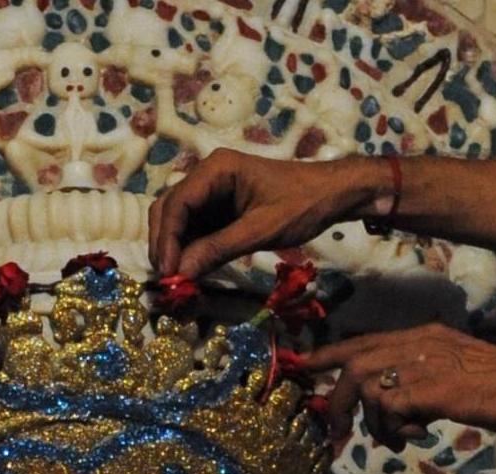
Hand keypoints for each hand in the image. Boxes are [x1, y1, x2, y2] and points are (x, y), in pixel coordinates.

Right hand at [149, 151, 389, 276]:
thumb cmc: (302, 204)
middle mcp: (207, 177)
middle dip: (163, 245)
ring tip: (177, 281)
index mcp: (216, 169)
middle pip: (168, 210)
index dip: (166, 240)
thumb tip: (182, 273)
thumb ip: (219, 249)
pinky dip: (188, 250)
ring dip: (173, 250)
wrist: (331, 195)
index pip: (176, 204)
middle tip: (167, 281)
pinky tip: (190, 272)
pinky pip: (194, 229)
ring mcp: (211, 193)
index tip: (167, 273)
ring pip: (176, 221)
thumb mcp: (261, 229)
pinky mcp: (218, 209)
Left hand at [302, 323, 495, 444]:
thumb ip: (423, 381)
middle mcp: (417, 343)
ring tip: (400, 438)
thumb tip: (399, 410)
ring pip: (367, 390)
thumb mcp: (454, 372)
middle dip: (338, 403)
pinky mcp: (430, 389)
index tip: (306, 367)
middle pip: (353, 366)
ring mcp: (423, 364)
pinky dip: (394, 430)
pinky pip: (387, 409)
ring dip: (375, 425)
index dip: (330, 355)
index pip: (363, 341)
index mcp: (422, 336)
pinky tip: (420, 435)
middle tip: (338, 434)